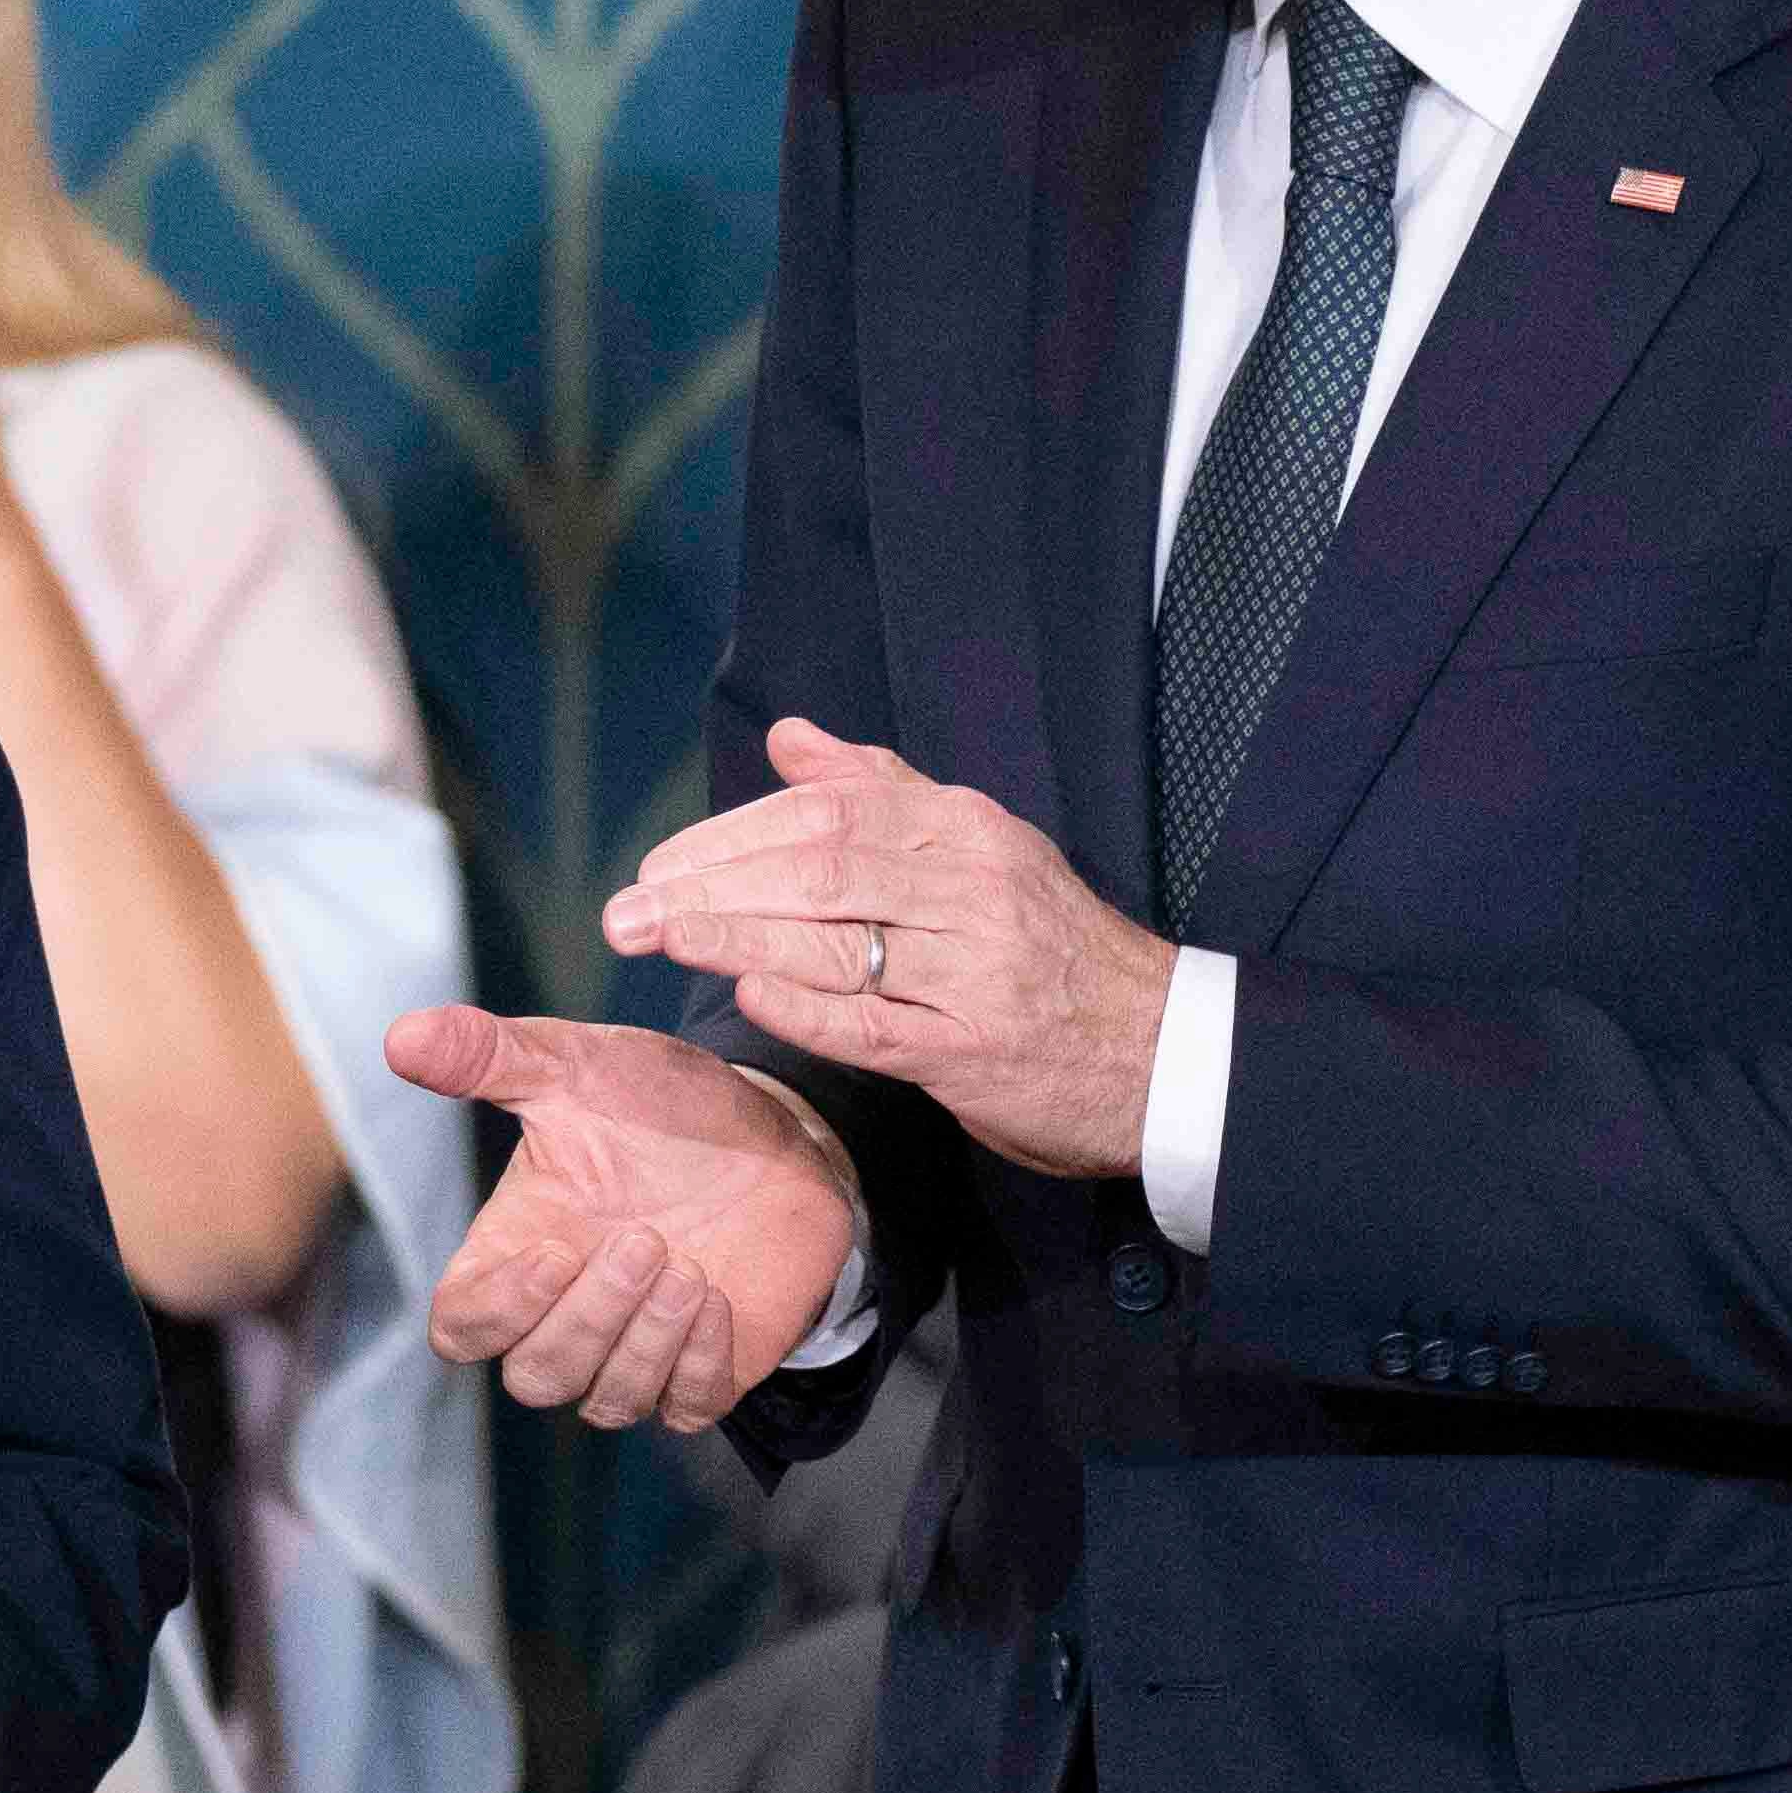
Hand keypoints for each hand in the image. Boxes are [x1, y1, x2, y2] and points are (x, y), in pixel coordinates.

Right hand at [394, 1003, 866, 1428]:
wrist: (777, 1130)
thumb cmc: (660, 1102)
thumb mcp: (578, 1065)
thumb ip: (490, 1056)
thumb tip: (401, 1037)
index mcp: (516, 1255)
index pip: (461, 1329)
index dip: (498, 1312)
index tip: (556, 1250)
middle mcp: (567, 1316)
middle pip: (535, 1377)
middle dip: (591, 1319)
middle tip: (647, 1239)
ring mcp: (637, 1353)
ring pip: (607, 1402)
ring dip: (646, 1342)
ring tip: (689, 1265)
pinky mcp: (705, 1371)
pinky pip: (687, 1408)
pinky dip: (698, 1364)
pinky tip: (720, 1300)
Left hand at [602, 719, 1181, 1185]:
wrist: (1163, 1052)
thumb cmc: (1052, 951)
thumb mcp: (982, 849)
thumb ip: (885, 792)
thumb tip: (791, 740)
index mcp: (966, 830)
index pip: (828, 813)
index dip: (731, 837)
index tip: (660, 867)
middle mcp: (972, 887)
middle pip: (818, 868)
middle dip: (711, 886)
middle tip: (629, 910)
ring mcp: (974, 969)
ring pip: (836, 939)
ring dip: (733, 938)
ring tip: (659, 940)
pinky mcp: (973, 1050)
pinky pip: (874, 1024)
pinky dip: (804, 1006)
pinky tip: (747, 995)